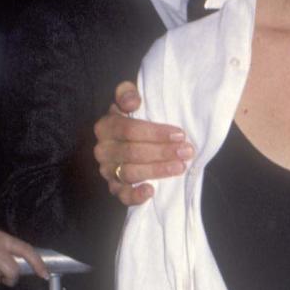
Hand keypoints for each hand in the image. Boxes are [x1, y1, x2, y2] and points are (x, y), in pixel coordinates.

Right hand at [93, 81, 193, 205]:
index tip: (180, 134)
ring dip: (157, 171)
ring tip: (180, 166)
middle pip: (131, 152)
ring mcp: (107, 170)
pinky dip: (135, 196)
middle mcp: (103, 150)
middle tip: (187, 151)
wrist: (129, 138)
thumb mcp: (130, 100)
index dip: (155, 133)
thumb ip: (127, 93)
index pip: (128, 130)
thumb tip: (132, 101)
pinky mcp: (114, 187)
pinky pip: (121, 195)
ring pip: (129, 173)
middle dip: (162, 152)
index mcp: (106, 126)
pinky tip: (151, 190)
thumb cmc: (134, 117)